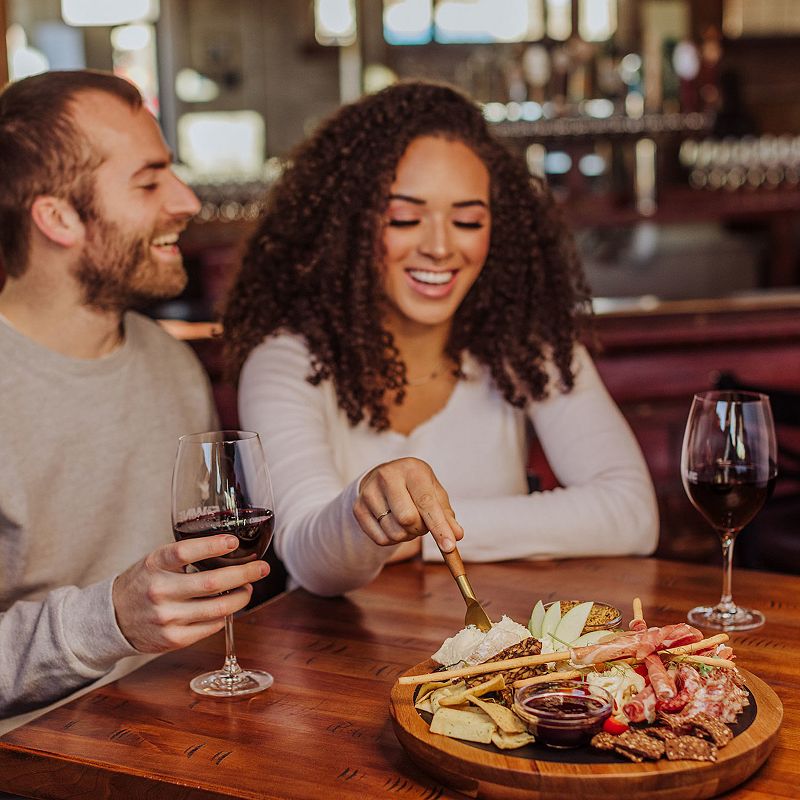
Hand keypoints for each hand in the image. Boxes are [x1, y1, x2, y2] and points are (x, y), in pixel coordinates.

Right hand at [112, 534, 268, 652]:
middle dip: (245, 574)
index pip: (185, 552)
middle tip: (261, 568)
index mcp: (155, 564)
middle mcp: (160, 591)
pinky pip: (211, 626)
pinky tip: (229, 607)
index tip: (234, 542)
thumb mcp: (156, 561)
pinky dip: (225, 615)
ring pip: (218, 608)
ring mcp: (167, 617)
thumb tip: (230, 548)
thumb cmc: (143, 582)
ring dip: (242, 597)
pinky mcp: (174, 639)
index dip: (213, 546)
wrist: (112, 618)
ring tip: (249, 588)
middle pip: (212, 583)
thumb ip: (185, 555)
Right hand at [353, 457, 462, 552]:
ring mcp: (369, 491)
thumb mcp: (434, 494)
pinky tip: (393, 524)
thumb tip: (457, 536)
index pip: (426, 502)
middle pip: (407, 519)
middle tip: (421, 524)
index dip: (439, 526)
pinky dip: (392, 539)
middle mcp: (387, 476)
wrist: (384, 477)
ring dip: (406, 536)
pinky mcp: (358, 507)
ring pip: (394, 532)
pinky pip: (381, 539)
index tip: (449, 546)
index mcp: (411, 469)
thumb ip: (446, 515)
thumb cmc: (416, 487)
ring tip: (406, 522)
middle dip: (419, 530)